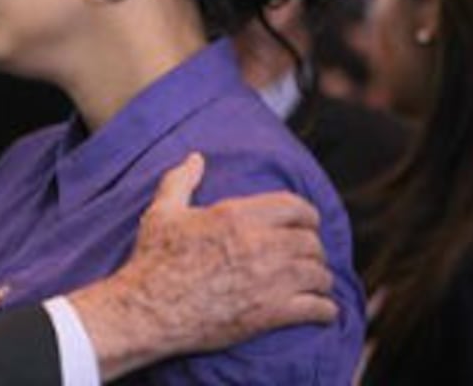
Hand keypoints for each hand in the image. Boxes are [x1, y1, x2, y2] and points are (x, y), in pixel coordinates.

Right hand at [69, 153, 335, 379]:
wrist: (147, 311)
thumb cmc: (153, 260)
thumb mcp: (162, 212)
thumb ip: (181, 181)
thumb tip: (195, 158)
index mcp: (236, 215)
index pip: (295, 206)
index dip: (307, 215)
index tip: (307, 223)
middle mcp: (259, 244)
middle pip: (311, 242)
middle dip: (312, 249)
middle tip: (306, 257)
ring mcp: (268, 280)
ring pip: (319, 274)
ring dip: (319, 278)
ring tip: (313, 283)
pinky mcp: (271, 314)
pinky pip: (317, 308)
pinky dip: (325, 309)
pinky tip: (321, 310)